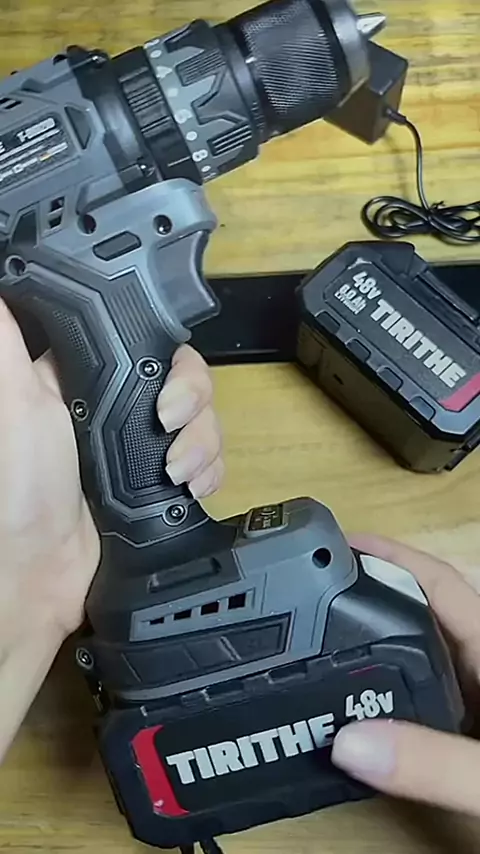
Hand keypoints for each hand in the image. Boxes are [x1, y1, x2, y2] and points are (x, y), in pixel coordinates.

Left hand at [0, 299, 222, 643]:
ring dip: (203, 442)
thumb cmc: (18, 488)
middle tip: (168, 424)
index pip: (148, 342)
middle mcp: (121, 409)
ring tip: (176, 471)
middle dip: (192, 400)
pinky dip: (209, 472)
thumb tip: (10, 276)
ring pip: (205, 419)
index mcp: (87, 381)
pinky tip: (188, 488)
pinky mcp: (167, 483)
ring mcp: (146, 447)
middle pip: (187, 378)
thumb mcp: (13, 400)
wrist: (42, 577)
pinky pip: (211, 462)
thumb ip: (10, 340)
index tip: (166, 373)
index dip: (168, 349)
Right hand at [331, 535, 479, 817]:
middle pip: (434, 607)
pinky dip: (400, 680)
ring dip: (389, 634)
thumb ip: (433, 764)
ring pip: (434, 648)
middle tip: (322, 589)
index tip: (341, 545)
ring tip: (334, 634)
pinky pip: (435, 687)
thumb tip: (348, 742)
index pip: (441, 584)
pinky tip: (372, 695)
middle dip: (383, 587)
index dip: (392, 556)